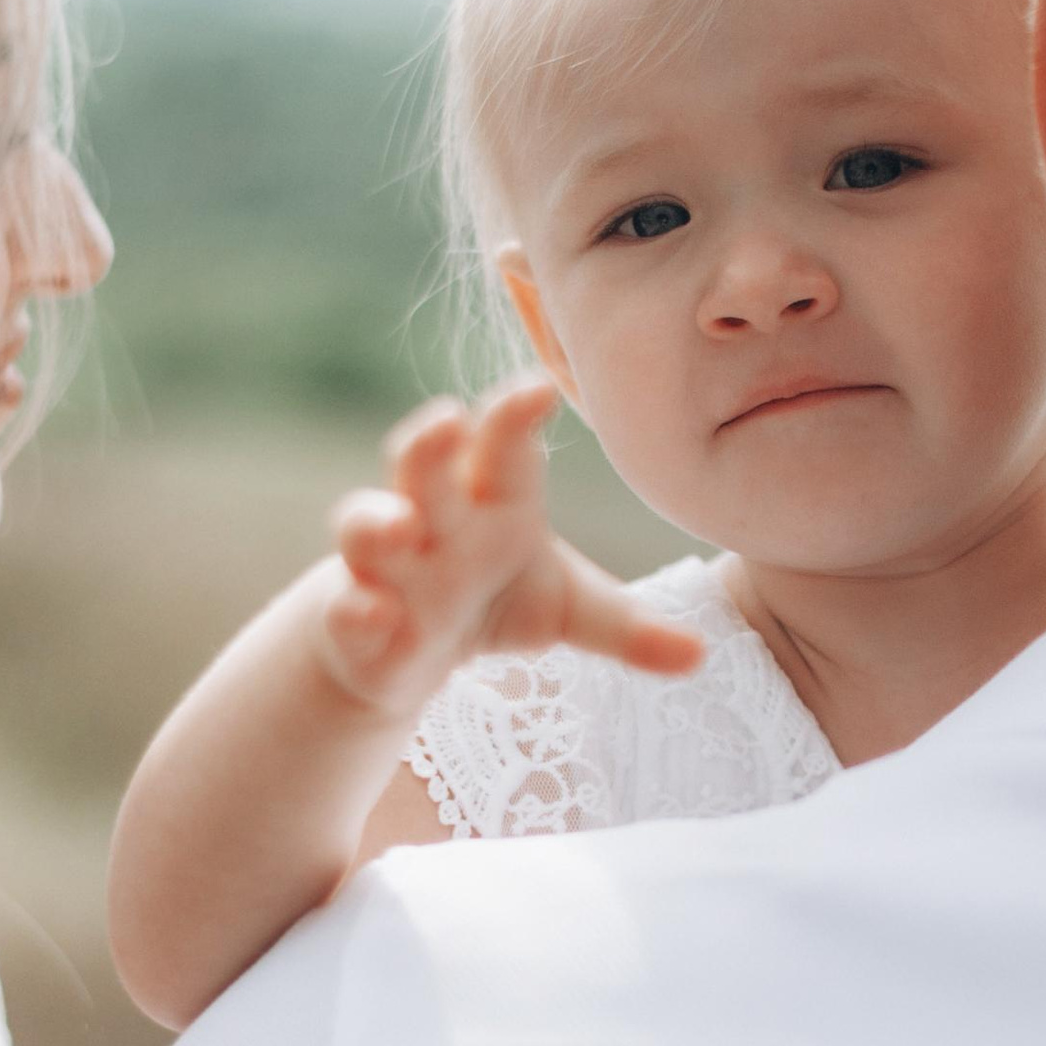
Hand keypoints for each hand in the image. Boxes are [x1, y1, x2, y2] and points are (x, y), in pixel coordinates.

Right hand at [315, 375, 703, 721]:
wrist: (411, 648)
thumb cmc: (498, 599)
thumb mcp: (568, 610)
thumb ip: (627, 628)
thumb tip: (698, 654)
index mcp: (491, 497)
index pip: (502, 445)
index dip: (512, 416)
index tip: (537, 391)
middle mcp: (434, 518)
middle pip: (421, 464)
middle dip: (428, 444)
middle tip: (445, 421)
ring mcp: (387, 566)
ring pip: (367, 524)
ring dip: (376, 522)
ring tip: (397, 528)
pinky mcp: (354, 621)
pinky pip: (347, 609)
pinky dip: (355, 611)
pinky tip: (369, 613)